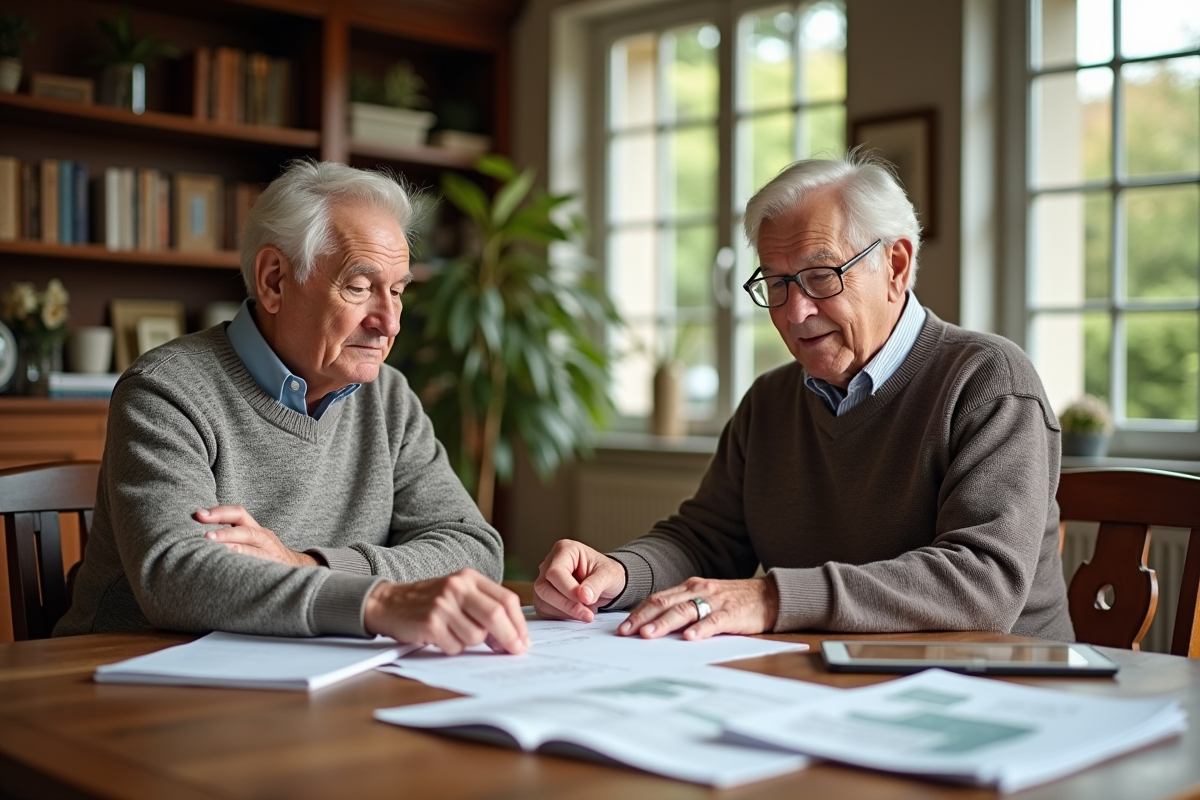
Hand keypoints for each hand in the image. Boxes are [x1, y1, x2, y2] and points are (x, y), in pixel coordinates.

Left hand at [196, 506, 318, 567]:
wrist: (298, 569)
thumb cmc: (266, 555)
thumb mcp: (254, 540)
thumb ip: (234, 535)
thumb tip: (200, 532)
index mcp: (256, 530)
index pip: (239, 514)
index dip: (220, 512)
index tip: (198, 515)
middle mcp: (265, 540)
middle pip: (247, 532)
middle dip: (226, 533)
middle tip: (206, 537)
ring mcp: (270, 556)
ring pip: (254, 551)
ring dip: (236, 550)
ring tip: (218, 552)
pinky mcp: (273, 572)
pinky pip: (258, 569)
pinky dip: (244, 569)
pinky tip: (228, 574)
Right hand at [364, 569, 528, 654]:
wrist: (387, 603)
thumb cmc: (428, 601)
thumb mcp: (458, 593)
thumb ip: (484, 607)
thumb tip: (513, 636)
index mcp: (469, 578)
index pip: (506, 599)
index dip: (518, 623)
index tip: (523, 641)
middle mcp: (457, 587)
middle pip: (496, 615)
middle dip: (509, 638)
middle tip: (514, 652)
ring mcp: (442, 604)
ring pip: (476, 636)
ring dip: (471, 644)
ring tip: (455, 634)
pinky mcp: (430, 623)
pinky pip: (455, 646)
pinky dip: (452, 648)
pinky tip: (441, 638)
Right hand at [533, 539, 626, 622]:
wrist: (607, 583)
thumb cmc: (606, 573)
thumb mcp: (608, 575)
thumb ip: (595, 584)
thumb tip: (584, 596)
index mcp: (564, 550)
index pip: (555, 571)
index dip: (568, 589)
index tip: (585, 600)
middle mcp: (550, 563)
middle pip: (544, 587)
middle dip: (566, 604)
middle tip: (587, 614)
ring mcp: (545, 580)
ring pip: (542, 600)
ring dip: (565, 612)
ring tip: (587, 611)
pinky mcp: (544, 596)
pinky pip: (545, 610)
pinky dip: (561, 616)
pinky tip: (577, 613)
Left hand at [618, 576, 778, 640]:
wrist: (769, 596)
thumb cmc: (734, 602)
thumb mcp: (705, 599)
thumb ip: (684, 609)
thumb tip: (654, 627)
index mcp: (689, 587)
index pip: (658, 598)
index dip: (638, 612)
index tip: (622, 627)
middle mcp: (699, 590)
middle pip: (665, 603)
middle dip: (643, 618)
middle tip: (625, 632)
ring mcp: (715, 601)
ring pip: (684, 610)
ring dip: (664, 623)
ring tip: (648, 634)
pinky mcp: (732, 613)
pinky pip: (714, 621)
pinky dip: (700, 629)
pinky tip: (689, 638)